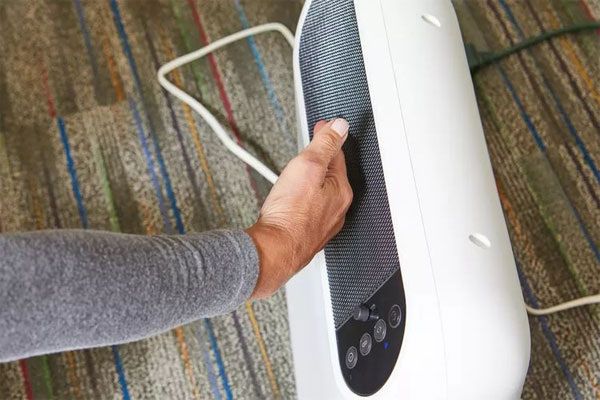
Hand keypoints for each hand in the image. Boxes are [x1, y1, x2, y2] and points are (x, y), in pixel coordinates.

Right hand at [247, 119, 352, 298]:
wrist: (274, 250)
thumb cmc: (290, 214)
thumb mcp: (308, 167)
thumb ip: (325, 144)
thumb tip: (340, 127)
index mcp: (341, 191)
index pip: (338, 155)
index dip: (328, 137)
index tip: (322, 126)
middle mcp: (336, 209)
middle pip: (330, 175)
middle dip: (321, 159)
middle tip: (310, 146)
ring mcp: (322, 223)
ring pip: (320, 194)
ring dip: (311, 180)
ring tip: (298, 170)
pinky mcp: (307, 233)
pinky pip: (309, 209)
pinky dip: (303, 199)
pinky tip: (291, 199)